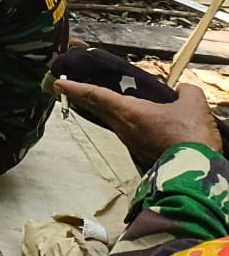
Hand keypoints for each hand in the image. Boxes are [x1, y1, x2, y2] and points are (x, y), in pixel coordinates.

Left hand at [55, 78, 223, 159]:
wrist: (197, 172)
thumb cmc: (189, 136)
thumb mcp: (193, 104)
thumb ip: (185, 91)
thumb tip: (182, 89)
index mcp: (128, 112)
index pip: (96, 95)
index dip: (76, 88)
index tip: (58, 83)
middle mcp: (123, 127)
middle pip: (96, 108)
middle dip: (79, 96)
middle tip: (64, 88)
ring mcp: (131, 142)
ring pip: (110, 120)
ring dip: (99, 109)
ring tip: (94, 100)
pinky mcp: (141, 152)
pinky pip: (125, 131)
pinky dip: (120, 120)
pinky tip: (128, 119)